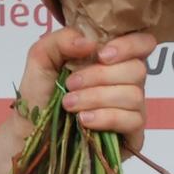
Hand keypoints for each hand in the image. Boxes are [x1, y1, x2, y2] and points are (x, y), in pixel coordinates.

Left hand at [17, 26, 156, 153]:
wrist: (30, 132)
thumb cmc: (40, 94)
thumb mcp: (41, 58)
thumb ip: (61, 40)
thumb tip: (90, 42)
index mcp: (113, 59)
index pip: (143, 43)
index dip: (129, 45)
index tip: (101, 55)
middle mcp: (128, 82)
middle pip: (138, 69)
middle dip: (99, 76)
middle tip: (70, 85)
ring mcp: (133, 108)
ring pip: (133, 95)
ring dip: (96, 98)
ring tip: (69, 104)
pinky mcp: (132, 133)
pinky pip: (132, 120)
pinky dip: (105, 117)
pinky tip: (83, 121)